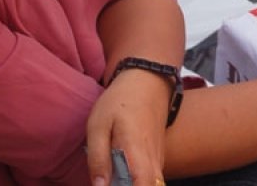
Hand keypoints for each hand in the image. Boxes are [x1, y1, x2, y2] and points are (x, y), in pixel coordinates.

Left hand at [86, 70, 170, 184]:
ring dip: (134, 185)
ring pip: (152, 184)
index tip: (108, 185)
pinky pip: (152, 178)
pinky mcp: (158, 155)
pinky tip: (121, 175)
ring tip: (113, 177)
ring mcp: (158, 157)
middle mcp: (153, 158)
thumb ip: (98, 158)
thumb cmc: (120, 101)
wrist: (149, 81)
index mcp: (136, 151)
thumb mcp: (98, 125)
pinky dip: (139, 182)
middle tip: (109, 179)